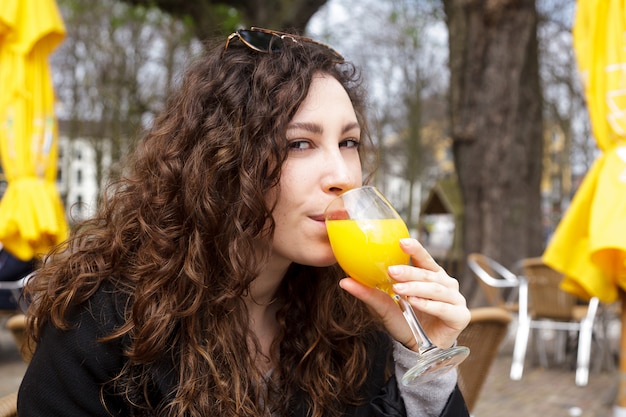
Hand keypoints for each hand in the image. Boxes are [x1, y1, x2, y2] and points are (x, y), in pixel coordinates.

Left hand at [339, 237, 469, 351]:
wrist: (421, 350)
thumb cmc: (406, 323)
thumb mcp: (384, 306)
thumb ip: (368, 293)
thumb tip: (344, 281)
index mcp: (431, 275)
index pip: (424, 258)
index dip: (415, 249)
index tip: (401, 241)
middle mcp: (446, 283)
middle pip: (428, 273)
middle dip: (410, 271)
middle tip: (392, 270)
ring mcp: (456, 299)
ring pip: (436, 289)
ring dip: (417, 287)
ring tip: (399, 289)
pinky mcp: (460, 316)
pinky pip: (444, 308)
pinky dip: (428, 304)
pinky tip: (414, 302)